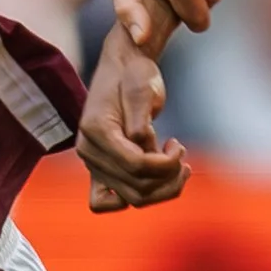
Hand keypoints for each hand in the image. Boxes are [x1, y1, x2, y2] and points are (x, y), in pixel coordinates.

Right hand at [78, 20, 189, 211]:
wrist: (122, 68)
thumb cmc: (134, 74)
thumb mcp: (142, 90)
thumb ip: (141, 125)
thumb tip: (147, 154)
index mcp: (95, 130)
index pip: (136, 165)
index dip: (166, 164)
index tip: (178, 145)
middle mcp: (89, 151)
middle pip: (137, 188)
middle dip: (169, 176)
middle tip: (181, 152)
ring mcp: (93, 163)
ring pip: (132, 199)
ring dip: (163, 189)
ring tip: (180, 166)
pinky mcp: (101, 169)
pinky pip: (107, 202)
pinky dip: (137, 197)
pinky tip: (157, 179)